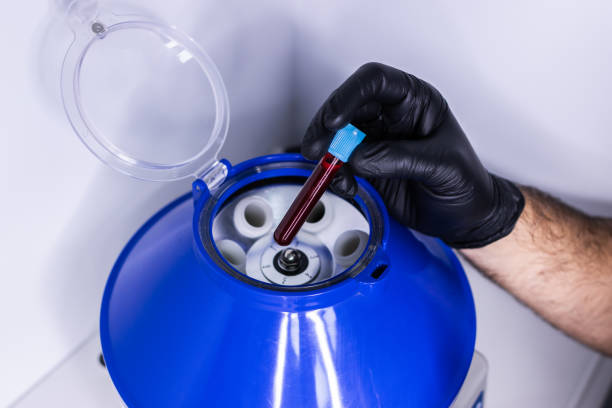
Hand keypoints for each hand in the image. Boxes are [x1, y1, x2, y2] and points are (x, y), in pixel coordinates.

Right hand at [301, 62, 523, 247]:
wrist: (465, 218)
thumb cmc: (467, 184)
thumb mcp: (442, 166)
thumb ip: (398, 158)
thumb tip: (358, 156)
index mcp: (415, 101)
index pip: (375, 81)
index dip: (350, 95)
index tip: (336, 121)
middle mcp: (392, 115)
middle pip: (347, 105)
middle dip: (327, 126)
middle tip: (317, 148)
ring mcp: (377, 139)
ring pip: (338, 134)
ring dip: (327, 152)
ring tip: (328, 171)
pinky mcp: (366, 164)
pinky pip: (340, 162)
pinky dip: (334, 173)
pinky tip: (345, 185)